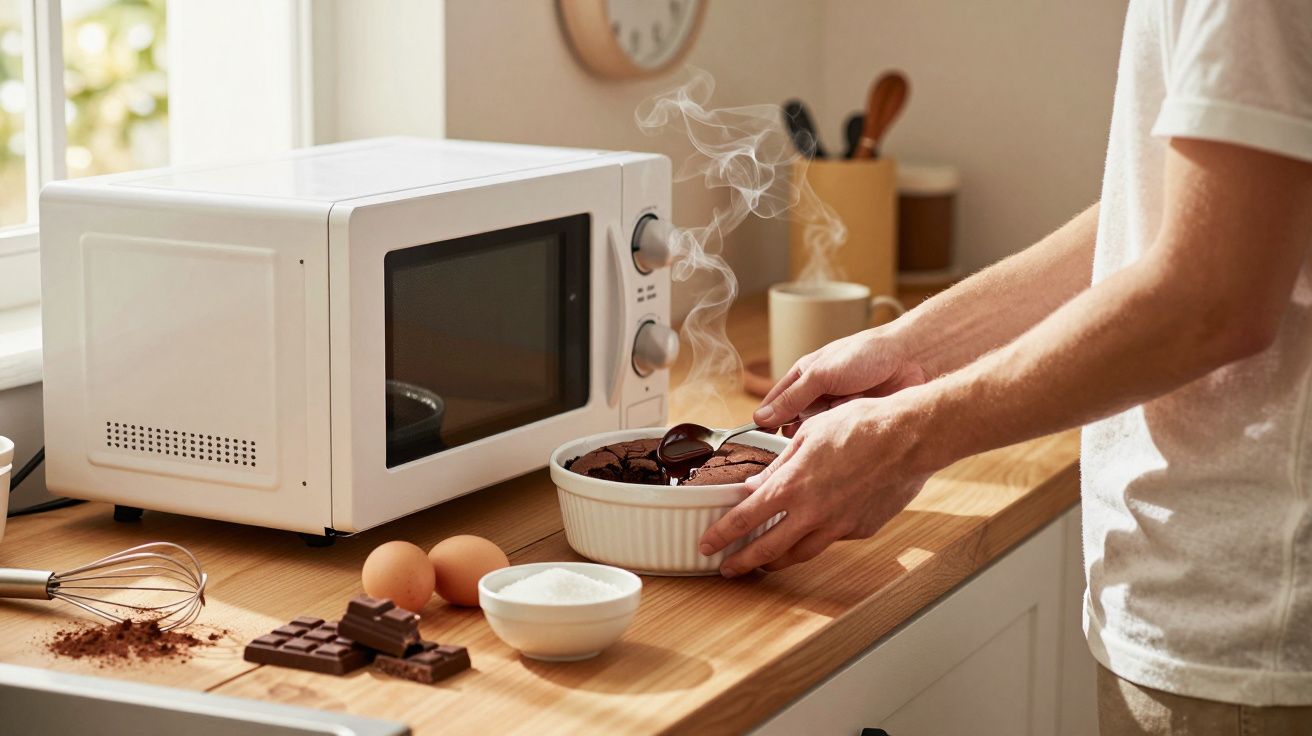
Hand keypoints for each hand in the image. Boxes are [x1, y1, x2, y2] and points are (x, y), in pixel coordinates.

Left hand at [700, 395, 934, 576]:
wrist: (909, 438)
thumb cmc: (861, 426)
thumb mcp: (808, 436)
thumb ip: (780, 466)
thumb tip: (755, 485)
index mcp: (792, 486)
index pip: (744, 519)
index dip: (721, 536)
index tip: (707, 545)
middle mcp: (812, 513)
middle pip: (767, 549)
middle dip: (742, 562)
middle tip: (727, 569)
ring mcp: (838, 526)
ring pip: (800, 554)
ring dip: (777, 560)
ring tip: (764, 562)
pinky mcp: (861, 530)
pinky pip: (831, 539)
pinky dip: (817, 537)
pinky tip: (814, 530)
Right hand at [755, 326, 927, 434]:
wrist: (912, 360)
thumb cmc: (867, 356)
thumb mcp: (822, 374)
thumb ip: (792, 397)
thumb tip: (761, 417)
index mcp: (804, 376)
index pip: (775, 404)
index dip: (765, 423)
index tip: (758, 443)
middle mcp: (818, 395)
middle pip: (795, 423)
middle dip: (796, 433)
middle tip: (793, 447)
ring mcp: (837, 411)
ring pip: (818, 433)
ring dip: (821, 433)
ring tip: (827, 431)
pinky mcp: (856, 424)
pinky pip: (840, 438)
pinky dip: (841, 437)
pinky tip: (846, 435)